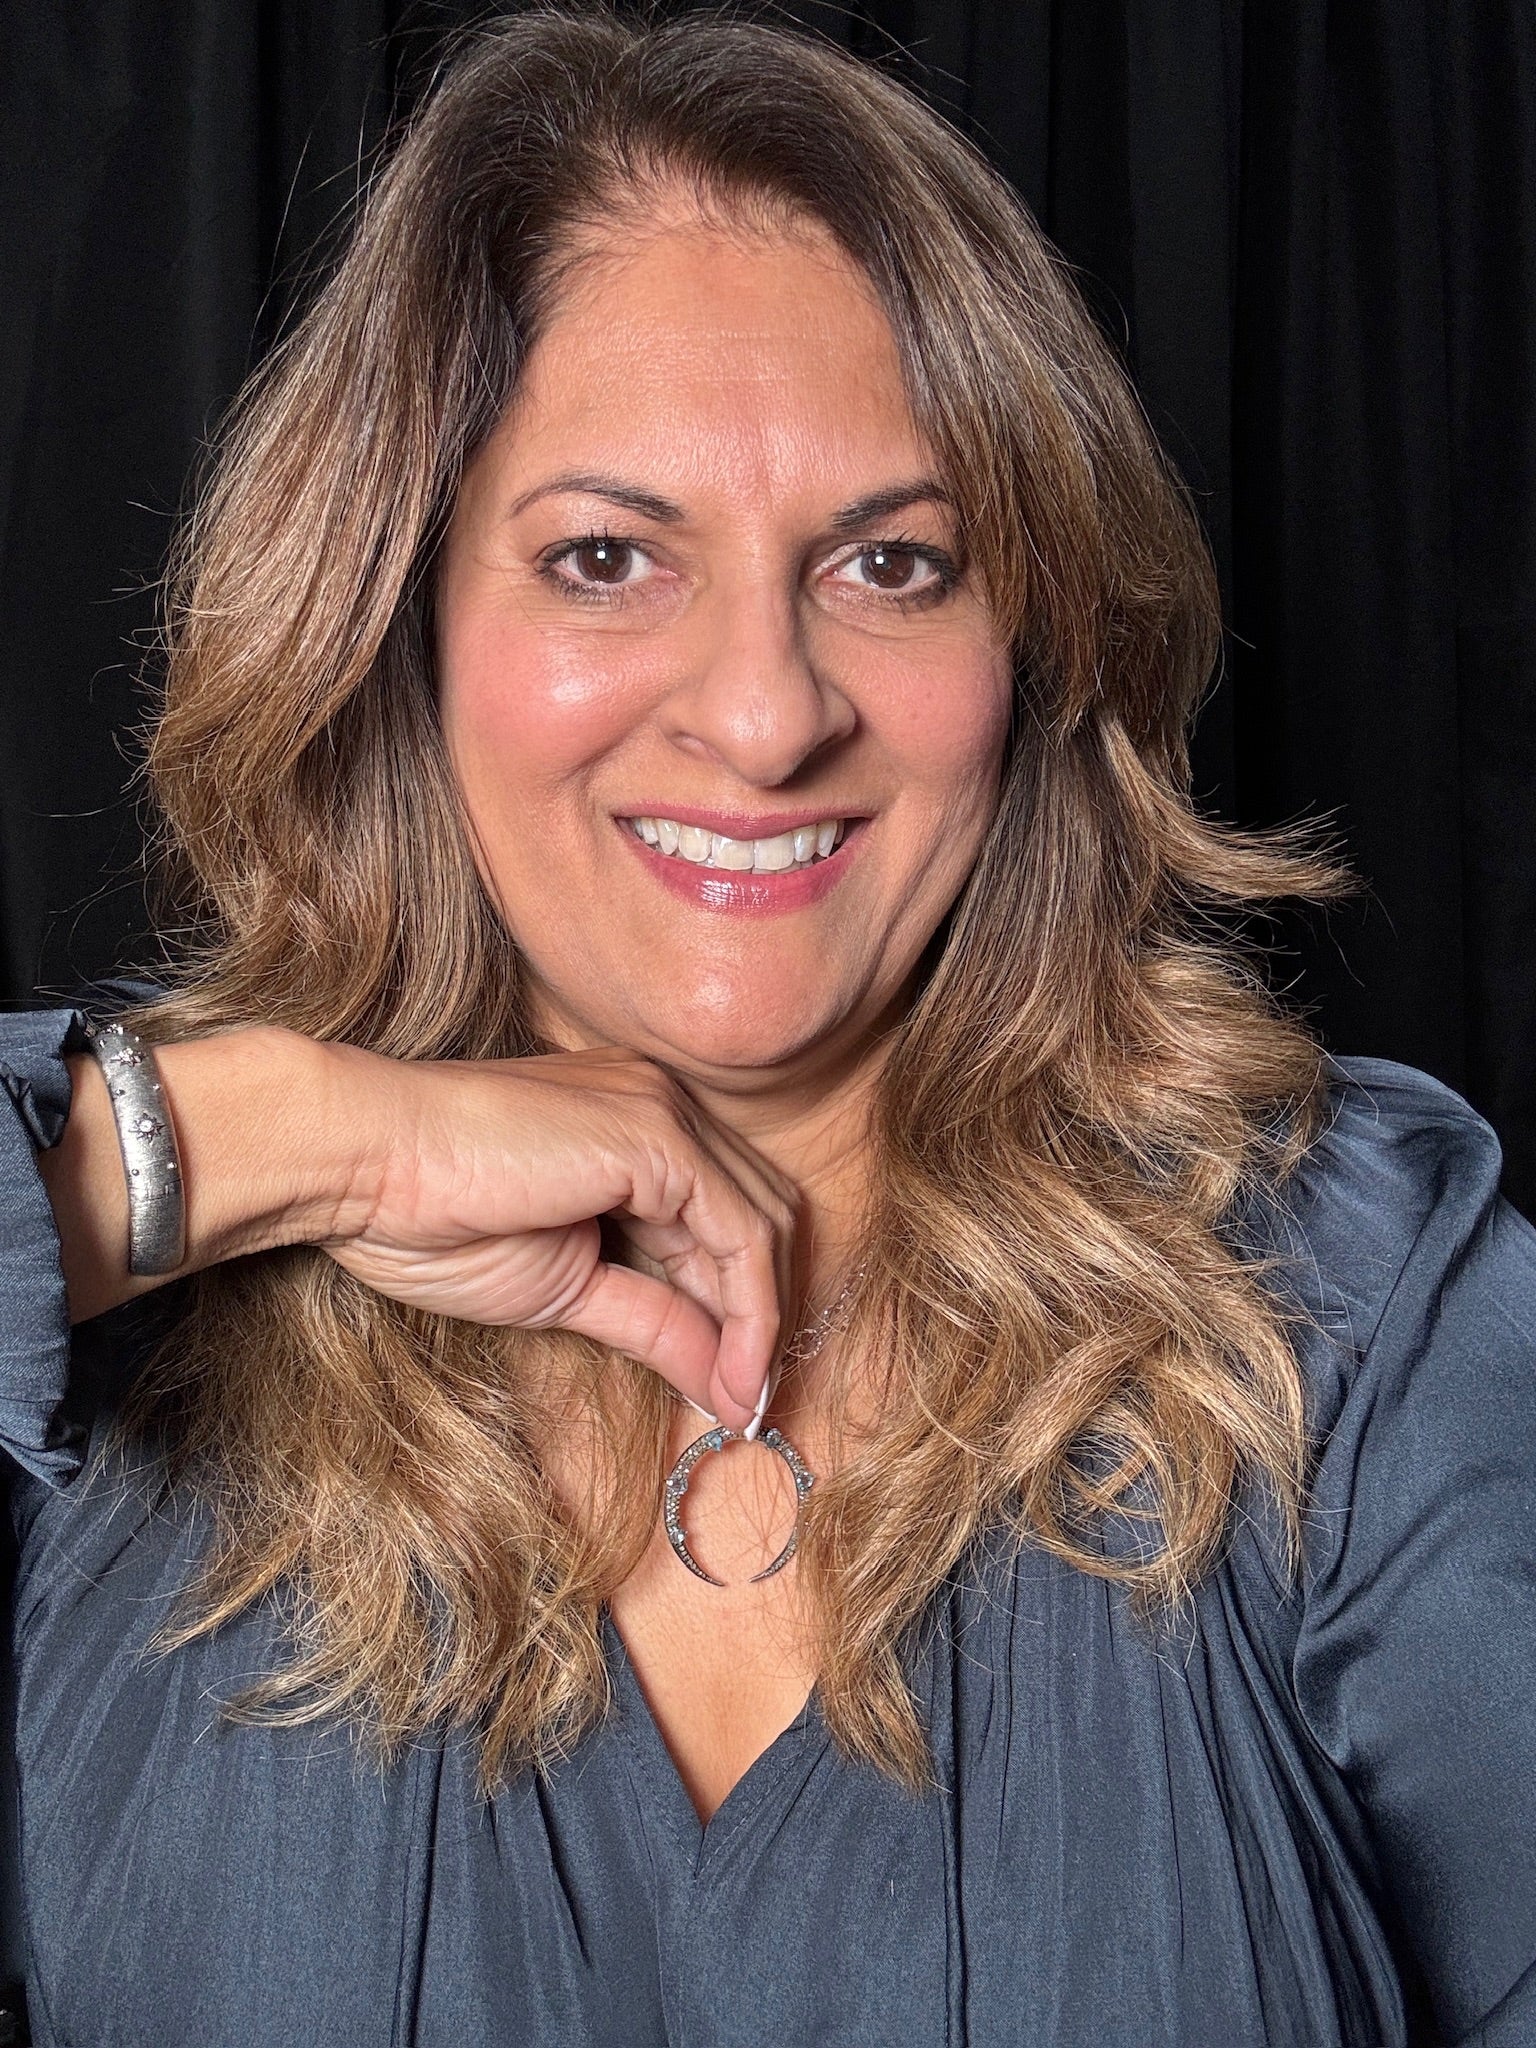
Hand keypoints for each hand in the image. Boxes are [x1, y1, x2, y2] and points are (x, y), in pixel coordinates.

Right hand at [324, 1043, 797, 1427]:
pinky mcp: (659, 1135)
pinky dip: (752, 1309)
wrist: (363, 1166)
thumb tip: (721, 1382)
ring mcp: (664, 1111)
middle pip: (759, 1215)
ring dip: (765, 1323)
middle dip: (766, 1315)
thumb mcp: (567, 1290)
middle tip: (754, 1402)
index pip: (724, 1218)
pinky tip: (738, 1371)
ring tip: (747, 1401)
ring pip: (762, 1223)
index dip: (742, 1307)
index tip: (739, 1391)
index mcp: (634, 1127)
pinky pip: (740, 1231)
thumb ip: (652, 1323)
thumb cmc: (433, 1219)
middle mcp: (662, 1104)